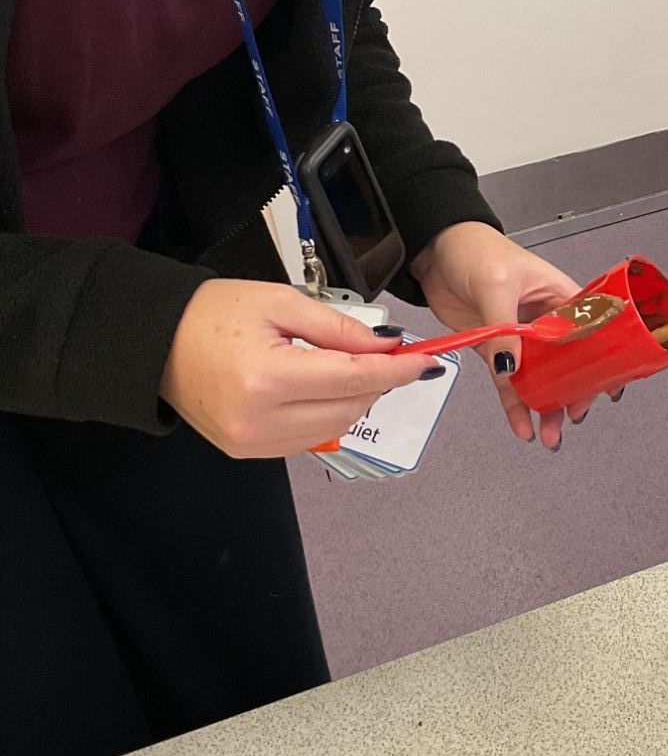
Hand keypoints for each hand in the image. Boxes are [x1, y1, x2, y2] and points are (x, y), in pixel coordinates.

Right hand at [161, 279, 438, 458]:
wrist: (155, 342)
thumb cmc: (210, 314)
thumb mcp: (281, 303)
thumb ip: (339, 328)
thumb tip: (386, 346)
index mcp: (267, 378)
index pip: (353, 379)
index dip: (396, 369)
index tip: (423, 360)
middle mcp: (260, 421)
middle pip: (350, 408)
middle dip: (377, 382)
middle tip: (388, 356)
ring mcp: (252, 443)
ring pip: (334, 427)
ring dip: (355, 400)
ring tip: (350, 368)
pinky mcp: (248, 452)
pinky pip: (308, 438)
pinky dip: (328, 414)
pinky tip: (321, 389)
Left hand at [410, 221, 590, 449]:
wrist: (434, 250)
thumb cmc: (475, 250)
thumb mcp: (495, 285)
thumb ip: (505, 328)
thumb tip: (512, 367)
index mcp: (561, 297)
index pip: (590, 334)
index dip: (599, 363)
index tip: (601, 390)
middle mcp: (546, 320)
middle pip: (568, 363)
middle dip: (572, 393)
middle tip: (570, 417)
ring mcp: (520, 337)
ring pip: (540, 378)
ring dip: (544, 405)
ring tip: (547, 435)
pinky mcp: (495, 347)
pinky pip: (508, 381)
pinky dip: (514, 403)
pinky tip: (521, 423)